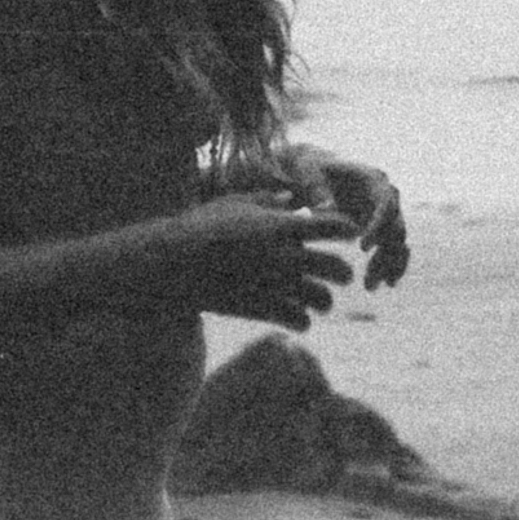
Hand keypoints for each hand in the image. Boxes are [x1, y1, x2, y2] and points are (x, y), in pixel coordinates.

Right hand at [157, 191, 358, 330]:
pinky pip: (298, 320)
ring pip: (322, 299)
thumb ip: (266, 200)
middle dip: (344, 272)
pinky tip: (299, 319)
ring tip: (322, 302)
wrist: (170, 264)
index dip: (346, 229)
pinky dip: (303, 321)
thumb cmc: (199, 227)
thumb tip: (290, 198)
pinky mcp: (260, 309)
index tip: (347, 233)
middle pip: (337, 268)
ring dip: (325, 301)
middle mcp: (285, 256)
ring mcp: (274, 285)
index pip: (333, 226)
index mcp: (281, 227)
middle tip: (344, 275)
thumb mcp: (234, 204)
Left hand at [280, 146, 409, 288]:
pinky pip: (393, 246)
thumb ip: (316, 188)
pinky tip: (386, 283)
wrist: (314, 169)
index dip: (377, 225)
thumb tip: (323, 208)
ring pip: (397, 241)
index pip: (385, 203)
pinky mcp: (380, 225)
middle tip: (367, 282)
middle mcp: (387, 194)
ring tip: (371, 287)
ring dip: (389, 264)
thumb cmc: (309, 168)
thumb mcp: (308, 172)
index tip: (362, 248)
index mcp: (373, 178)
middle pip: (396, 226)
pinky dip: (391, 263)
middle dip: (385, 255)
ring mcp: (386, 211)